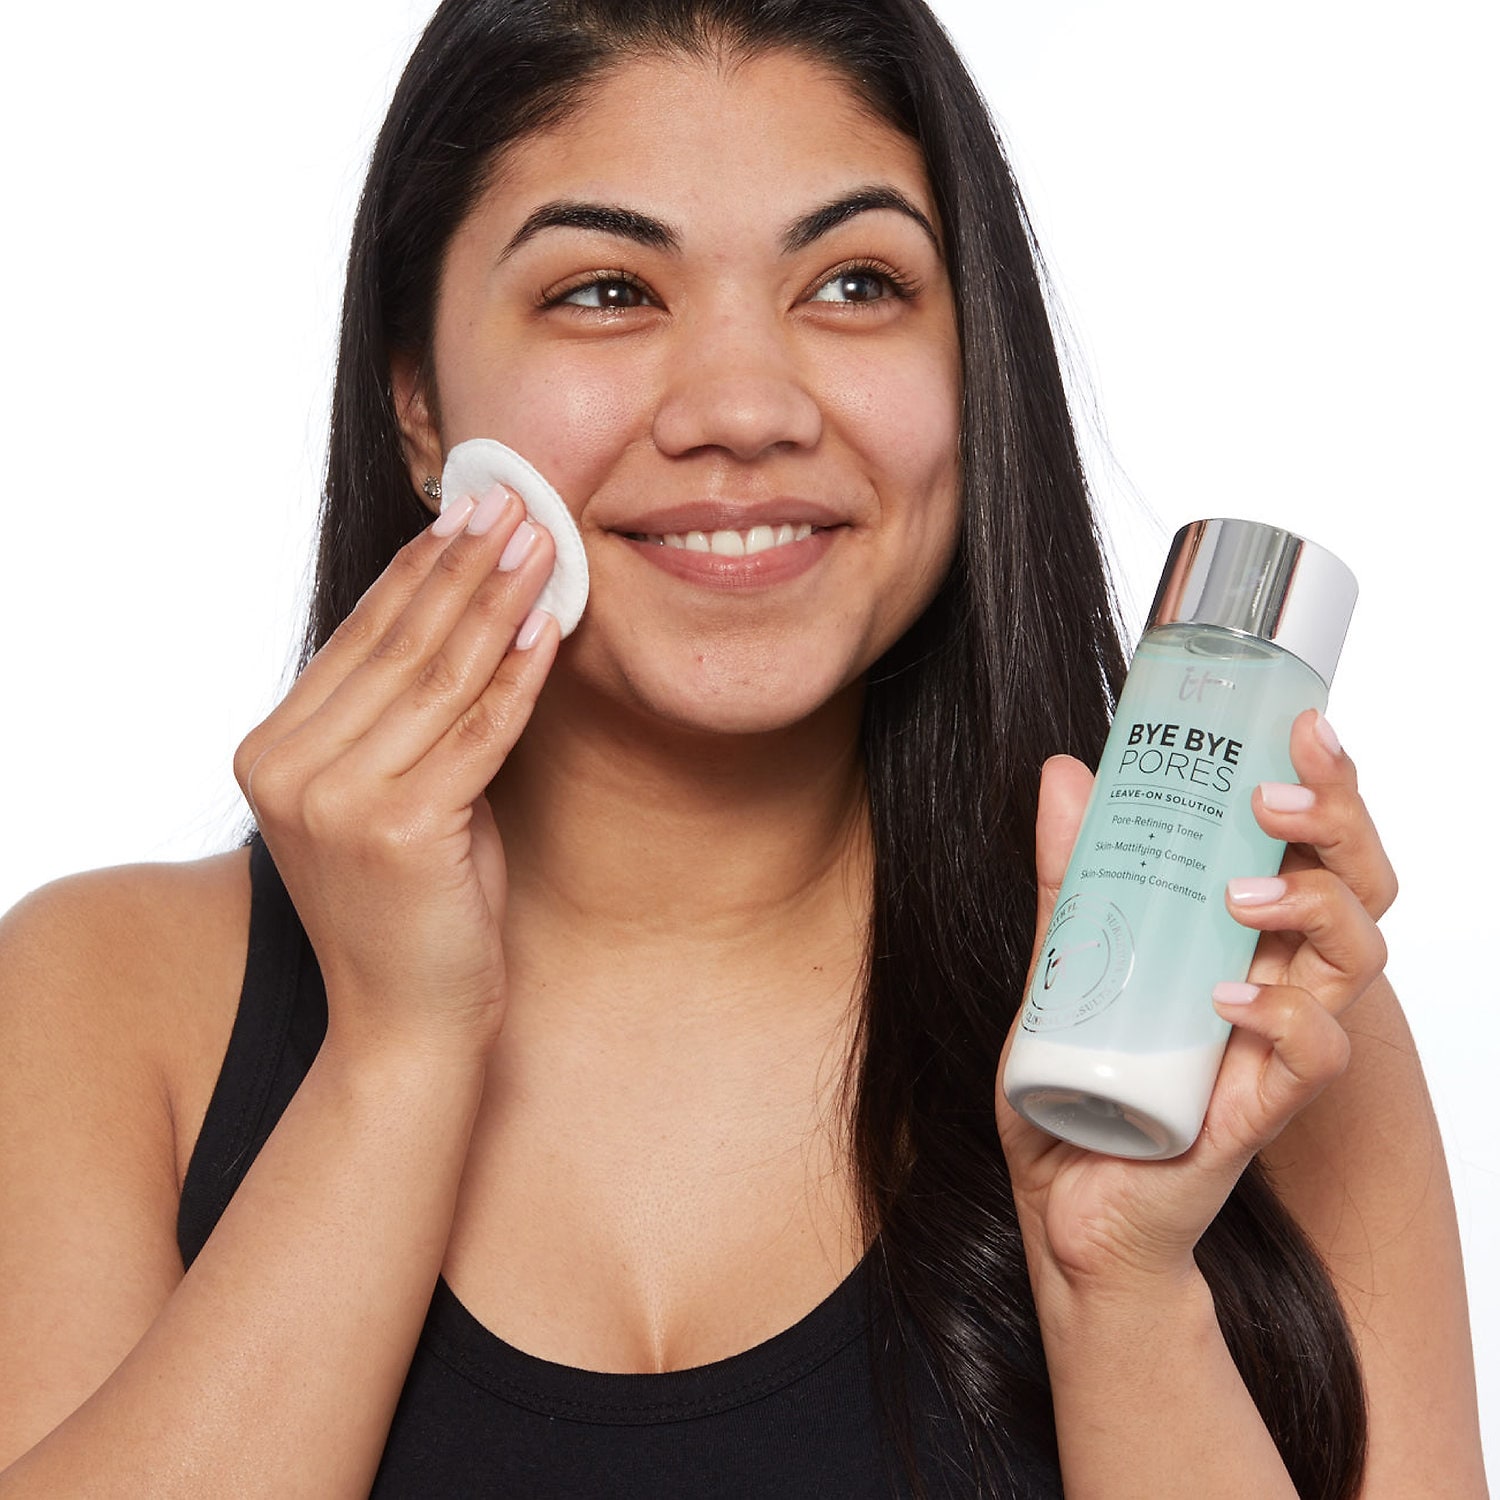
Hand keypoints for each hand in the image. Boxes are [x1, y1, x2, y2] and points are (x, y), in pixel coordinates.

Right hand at [233, 486, 559, 1064]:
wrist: (406, 1024)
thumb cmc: (414, 909)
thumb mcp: (393, 796)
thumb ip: (404, 719)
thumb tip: (463, 611)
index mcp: (271, 753)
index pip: (359, 640)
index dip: (419, 570)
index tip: (468, 513)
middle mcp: (287, 771)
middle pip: (397, 645)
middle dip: (464, 565)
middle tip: (515, 502)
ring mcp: (335, 801)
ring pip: (439, 676)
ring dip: (498, 600)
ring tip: (542, 542)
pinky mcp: (398, 831)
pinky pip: (479, 730)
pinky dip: (521, 674)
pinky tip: (552, 623)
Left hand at [995, 710, 1396, 1292]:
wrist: (1062, 1200)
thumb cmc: (1075, 1081)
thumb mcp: (1059, 960)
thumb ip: (1072, 876)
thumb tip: (1065, 774)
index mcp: (1239, 935)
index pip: (1315, 848)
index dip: (1327, 783)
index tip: (1302, 723)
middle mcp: (1273, 980)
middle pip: (1358, 887)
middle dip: (1339, 824)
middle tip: (1277, 796)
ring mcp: (1272, 1045)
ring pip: (1353, 961)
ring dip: (1313, 905)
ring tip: (1244, 889)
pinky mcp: (1255, 1109)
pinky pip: (1310, 1059)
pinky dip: (1283, 1017)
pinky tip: (1228, 995)